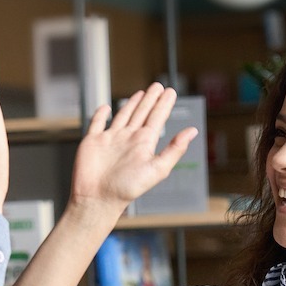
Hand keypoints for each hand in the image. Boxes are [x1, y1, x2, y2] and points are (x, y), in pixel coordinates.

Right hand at [69, 83, 197, 216]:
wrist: (98, 199)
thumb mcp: (158, 169)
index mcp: (144, 143)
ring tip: (141, 93)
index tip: (171, 91)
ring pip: (123, 115)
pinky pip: (97, 123)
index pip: (157, 118)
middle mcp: (128, 139)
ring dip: (132, 104)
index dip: (164, 104)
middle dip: (150, 99)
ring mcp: (110, 139)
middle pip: (142, 113)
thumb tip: (192, 131)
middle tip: (158, 86)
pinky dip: (101, 114)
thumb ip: (174, 149)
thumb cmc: (127, 189)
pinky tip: (105, 108)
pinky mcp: (93, 141)